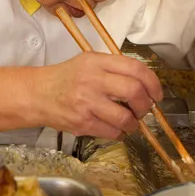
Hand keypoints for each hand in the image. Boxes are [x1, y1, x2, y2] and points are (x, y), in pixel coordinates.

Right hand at [36, 53, 162, 139]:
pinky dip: (120, 133)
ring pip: (125, 117)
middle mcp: (93, 80)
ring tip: (130, 122)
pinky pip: (112, 132)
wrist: (37, 94)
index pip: (135, 69)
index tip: (156, 94)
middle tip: (144, 110)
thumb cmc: (66, 78)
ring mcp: (87, 103)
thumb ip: (114, 68)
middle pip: (134, 92)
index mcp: (97, 62)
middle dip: (145, 105)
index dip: (153, 83)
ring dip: (134, 123)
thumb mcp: (89, 62)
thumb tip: (145, 85)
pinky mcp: (82, 122)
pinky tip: (116, 128)